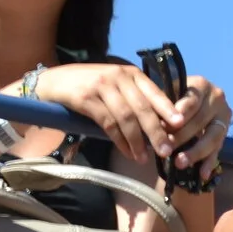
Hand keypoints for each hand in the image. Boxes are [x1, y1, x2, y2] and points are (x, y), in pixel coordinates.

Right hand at [35, 62, 197, 164]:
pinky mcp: (86, 98)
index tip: (180, 124)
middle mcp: (118, 76)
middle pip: (142, 107)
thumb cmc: (88, 86)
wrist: (52, 82)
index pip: (154, 91)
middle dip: (156, 131)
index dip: (168, 108)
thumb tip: (157, 126)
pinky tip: (127, 152)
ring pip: (126, 117)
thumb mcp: (114, 86)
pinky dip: (120, 140)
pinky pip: (108, 123)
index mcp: (129, 73)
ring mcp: (102, 86)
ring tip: (144, 158)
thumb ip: (133, 99)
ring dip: (138, 140)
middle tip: (166, 150)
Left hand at [171, 74, 230, 184]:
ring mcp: (224, 117)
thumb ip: (162, 104)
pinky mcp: (226, 133)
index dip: (177, 116)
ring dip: (196, 152)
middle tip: (166, 149)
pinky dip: (210, 163)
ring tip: (179, 164)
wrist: (192, 100)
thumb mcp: (168, 92)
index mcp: (201, 85)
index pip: (190, 101)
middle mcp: (217, 98)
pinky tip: (202, 175)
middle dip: (182, 137)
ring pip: (212, 137)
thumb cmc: (173, 96)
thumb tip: (151, 122)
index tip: (163, 128)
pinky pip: (219, 149)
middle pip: (200, 120)